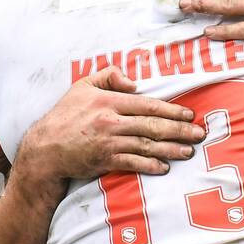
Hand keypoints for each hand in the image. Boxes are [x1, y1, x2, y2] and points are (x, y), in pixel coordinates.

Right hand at [21, 66, 204, 179]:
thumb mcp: (82, 86)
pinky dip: (150, 165)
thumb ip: (109, 76)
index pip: (147, 105)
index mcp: (108, 101)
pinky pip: (132, 163)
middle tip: (199, 134)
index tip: (189, 115)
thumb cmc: (66, 115)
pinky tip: (164, 167)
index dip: (171, 110)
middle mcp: (111, 121)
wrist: (45, 148)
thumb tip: (134, 82)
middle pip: (152, 126)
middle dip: (179, 130)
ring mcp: (108, 142)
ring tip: (188, 151)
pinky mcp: (104, 160)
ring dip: (170, 149)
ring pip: (146, 145)